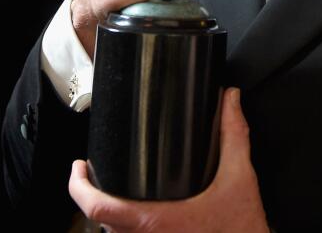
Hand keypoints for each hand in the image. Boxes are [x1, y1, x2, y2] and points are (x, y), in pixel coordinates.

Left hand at [69, 89, 267, 232]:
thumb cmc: (243, 229)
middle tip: (95, 174)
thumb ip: (233, 135)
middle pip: (100, 223)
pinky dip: (127, 230)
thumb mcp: (239, 178)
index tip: (79, 167)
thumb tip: (230, 101)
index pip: (98, 208)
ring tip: (113, 193)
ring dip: (111, 217)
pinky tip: (138, 216)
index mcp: (156, 222)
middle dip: (94, 197)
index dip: (79, 187)